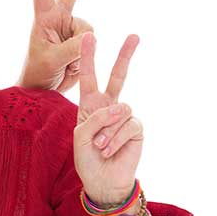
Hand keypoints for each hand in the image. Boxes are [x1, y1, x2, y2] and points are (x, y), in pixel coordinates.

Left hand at [21, 0, 93, 91]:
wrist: (45, 89)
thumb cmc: (39, 73)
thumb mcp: (51, 61)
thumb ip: (71, 48)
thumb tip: (93, 34)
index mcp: (43, 20)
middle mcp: (59, 19)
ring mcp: (72, 29)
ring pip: (90, 31)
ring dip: (82, 49)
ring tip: (65, 62)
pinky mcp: (83, 40)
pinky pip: (95, 42)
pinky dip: (87, 56)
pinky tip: (73, 64)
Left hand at [73, 33, 143, 203]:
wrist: (101, 180)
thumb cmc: (86, 158)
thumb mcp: (80, 136)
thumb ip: (94, 119)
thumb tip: (120, 108)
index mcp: (89, 106)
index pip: (89, 77)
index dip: (89, 57)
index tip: (89, 36)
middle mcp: (108, 107)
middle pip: (118, 77)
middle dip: (124, 56)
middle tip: (134, 36)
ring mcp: (124, 117)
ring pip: (119, 111)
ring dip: (106, 132)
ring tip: (100, 147)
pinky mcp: (136, 128)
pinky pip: (127, 125)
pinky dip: (115, 139)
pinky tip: (109, 150)